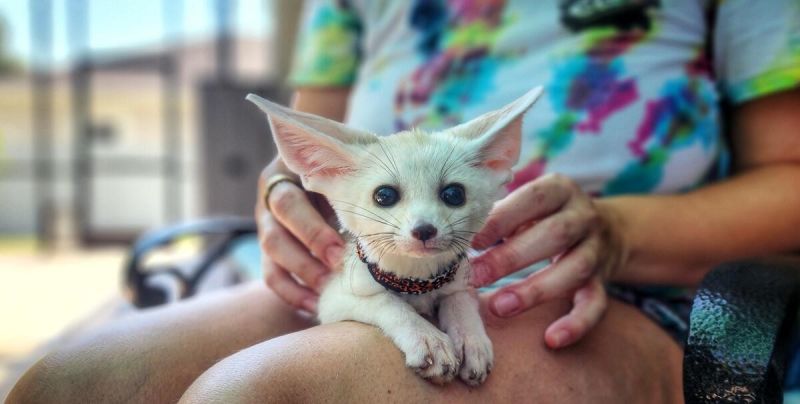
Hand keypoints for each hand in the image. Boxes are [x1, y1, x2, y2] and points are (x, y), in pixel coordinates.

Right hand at [256, 158, 344, 312]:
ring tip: (328, 289)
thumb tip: (385, 202)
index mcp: (288, 172)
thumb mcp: (347, 171)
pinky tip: (315, 304)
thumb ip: (356, 180)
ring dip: (302, 271)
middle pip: (280, 226)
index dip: (312, 230)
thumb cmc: (346, 174)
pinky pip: (271, 275)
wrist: (328, 183)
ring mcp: (267, 222)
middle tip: (338, 267)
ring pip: (272, 249)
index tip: (340, 250)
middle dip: (310, 248)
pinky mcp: (269, 251)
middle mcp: (272, 194)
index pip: (290, 202)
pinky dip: (292, 293)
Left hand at [469, 174, 626, 348]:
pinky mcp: (603, 280)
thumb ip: (500, 215)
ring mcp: (596, 249)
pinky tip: (551, 339)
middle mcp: (583, 216)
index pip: (533, 198)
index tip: (471, 241)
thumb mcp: (529, 205)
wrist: (611, 229)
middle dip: (511, 257)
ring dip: (535, 290)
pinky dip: (576, 323)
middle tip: (475, 276)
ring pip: (574, 269)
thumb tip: (456, 240)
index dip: (502, 219)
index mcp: (561, 190)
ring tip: (499, 307)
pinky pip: (596, 303)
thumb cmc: (547, 216)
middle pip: (554, 234)